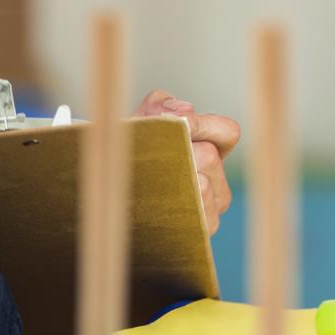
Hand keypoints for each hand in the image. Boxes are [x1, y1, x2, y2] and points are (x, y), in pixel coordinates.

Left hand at [134, 91, 239, 235]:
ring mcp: (214, 207)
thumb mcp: (141, 123)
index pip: (227, 131)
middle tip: (150, 157)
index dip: (203, 124)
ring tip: (147, 180)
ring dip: (174, 177)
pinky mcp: (203, 229)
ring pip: (203, 183)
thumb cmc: (131, 157)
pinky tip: (157, 201)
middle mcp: (218, 179)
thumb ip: (159, 105)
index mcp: (213, 149)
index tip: (175, 122)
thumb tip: (181, 111)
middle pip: (209, 156)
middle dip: (179, 151)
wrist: (106, 199)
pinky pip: (199, 213)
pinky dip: (176, 204)